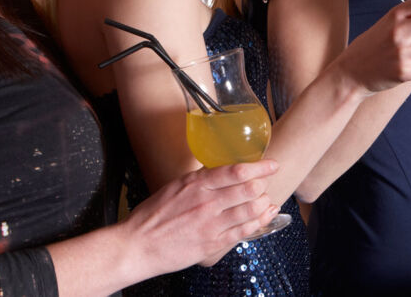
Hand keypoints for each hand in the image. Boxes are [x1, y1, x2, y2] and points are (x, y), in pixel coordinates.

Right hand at [123, 160, 279, 274]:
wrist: (138, 245)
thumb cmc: (152, 216)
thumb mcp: (175, 187)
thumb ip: (199, 180)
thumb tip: (219, 173)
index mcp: (196, 184)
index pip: (236, 171)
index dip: (260, 167)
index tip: (272, 165)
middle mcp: (207, 202)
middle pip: (249, 189)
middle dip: (263, 185)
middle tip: (267, 184)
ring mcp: (211, 224)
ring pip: (251, 210)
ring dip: (264, 204)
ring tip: (267, 201)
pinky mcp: (212, 243)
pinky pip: (244, 231)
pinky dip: (259, 222)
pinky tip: (265, 217)